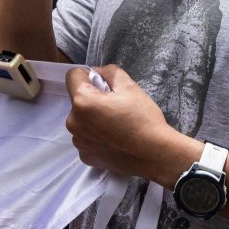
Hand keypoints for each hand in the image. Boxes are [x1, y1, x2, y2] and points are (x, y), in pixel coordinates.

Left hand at [64, 64, 193, 181]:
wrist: (155, 155)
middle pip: (78, 100)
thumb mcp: (130, 86)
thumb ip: (110, 72)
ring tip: (116, 126)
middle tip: (116, 107)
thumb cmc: (143, 119)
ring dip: (92, 119)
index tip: (104, 85)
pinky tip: (114, 141)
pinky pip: (85, 138)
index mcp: (82, 102)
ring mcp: (78, 142)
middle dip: (92, 99)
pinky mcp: (85, 157)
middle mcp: (73, 123)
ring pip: (81, 120)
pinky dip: (96, 137)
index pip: (73, 75)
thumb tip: (98, 73)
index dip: (89, 75)